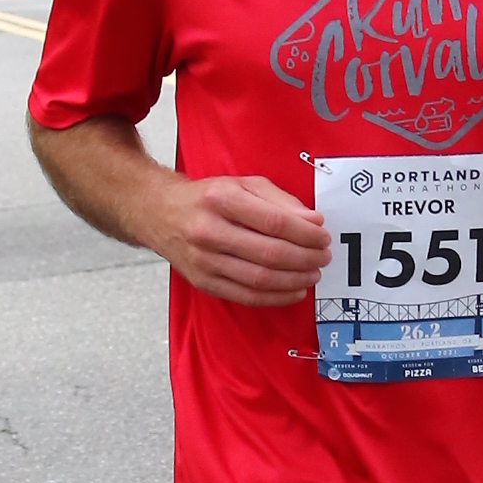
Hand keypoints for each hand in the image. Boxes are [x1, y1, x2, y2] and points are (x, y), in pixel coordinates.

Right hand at [162, 171, 331, 308]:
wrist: (158, 212)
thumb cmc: (206, 197)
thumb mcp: (242, 184)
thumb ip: (279, 200)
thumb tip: (314, 221)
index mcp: (221, 199)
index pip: (275, 222)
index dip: (306, 233)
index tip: (323, 236)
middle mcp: (209, 230)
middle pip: (270, 253)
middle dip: (306, 258)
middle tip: (324, 257)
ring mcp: (204, 260)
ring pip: (260, 278)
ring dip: (295, 280)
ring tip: (314, 274)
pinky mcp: (202, 281)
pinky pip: (246, 296)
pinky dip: (275, 297)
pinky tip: (294, 290)